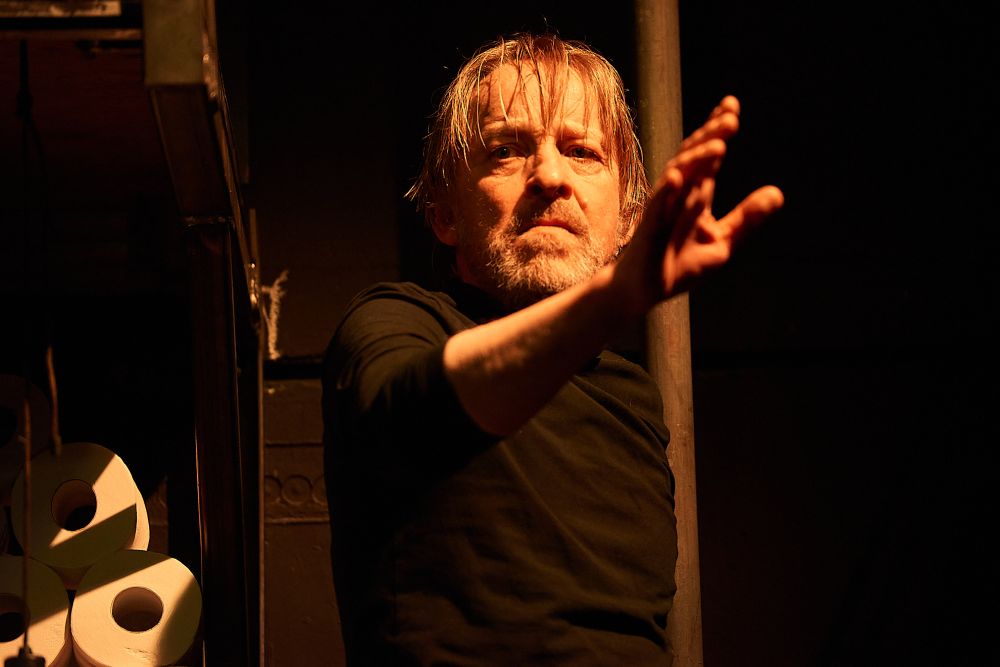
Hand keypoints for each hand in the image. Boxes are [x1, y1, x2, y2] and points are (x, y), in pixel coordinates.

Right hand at [617, 96, 783, 310]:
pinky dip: (666, 191)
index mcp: (694, 194)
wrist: (643, 290)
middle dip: (710, 136)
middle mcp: (677, 195)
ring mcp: (661, 209)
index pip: (707, 156)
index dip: (717, 130)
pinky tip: (677, 177)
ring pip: (677, 176)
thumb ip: (747, 218)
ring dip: (696, 159)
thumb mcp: (723, 242)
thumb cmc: (679, 264)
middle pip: (693, 157)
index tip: (731, 105)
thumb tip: (778, 194)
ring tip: (719, 146)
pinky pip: (656, 207)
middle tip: (731, 116)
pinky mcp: (649, 230)